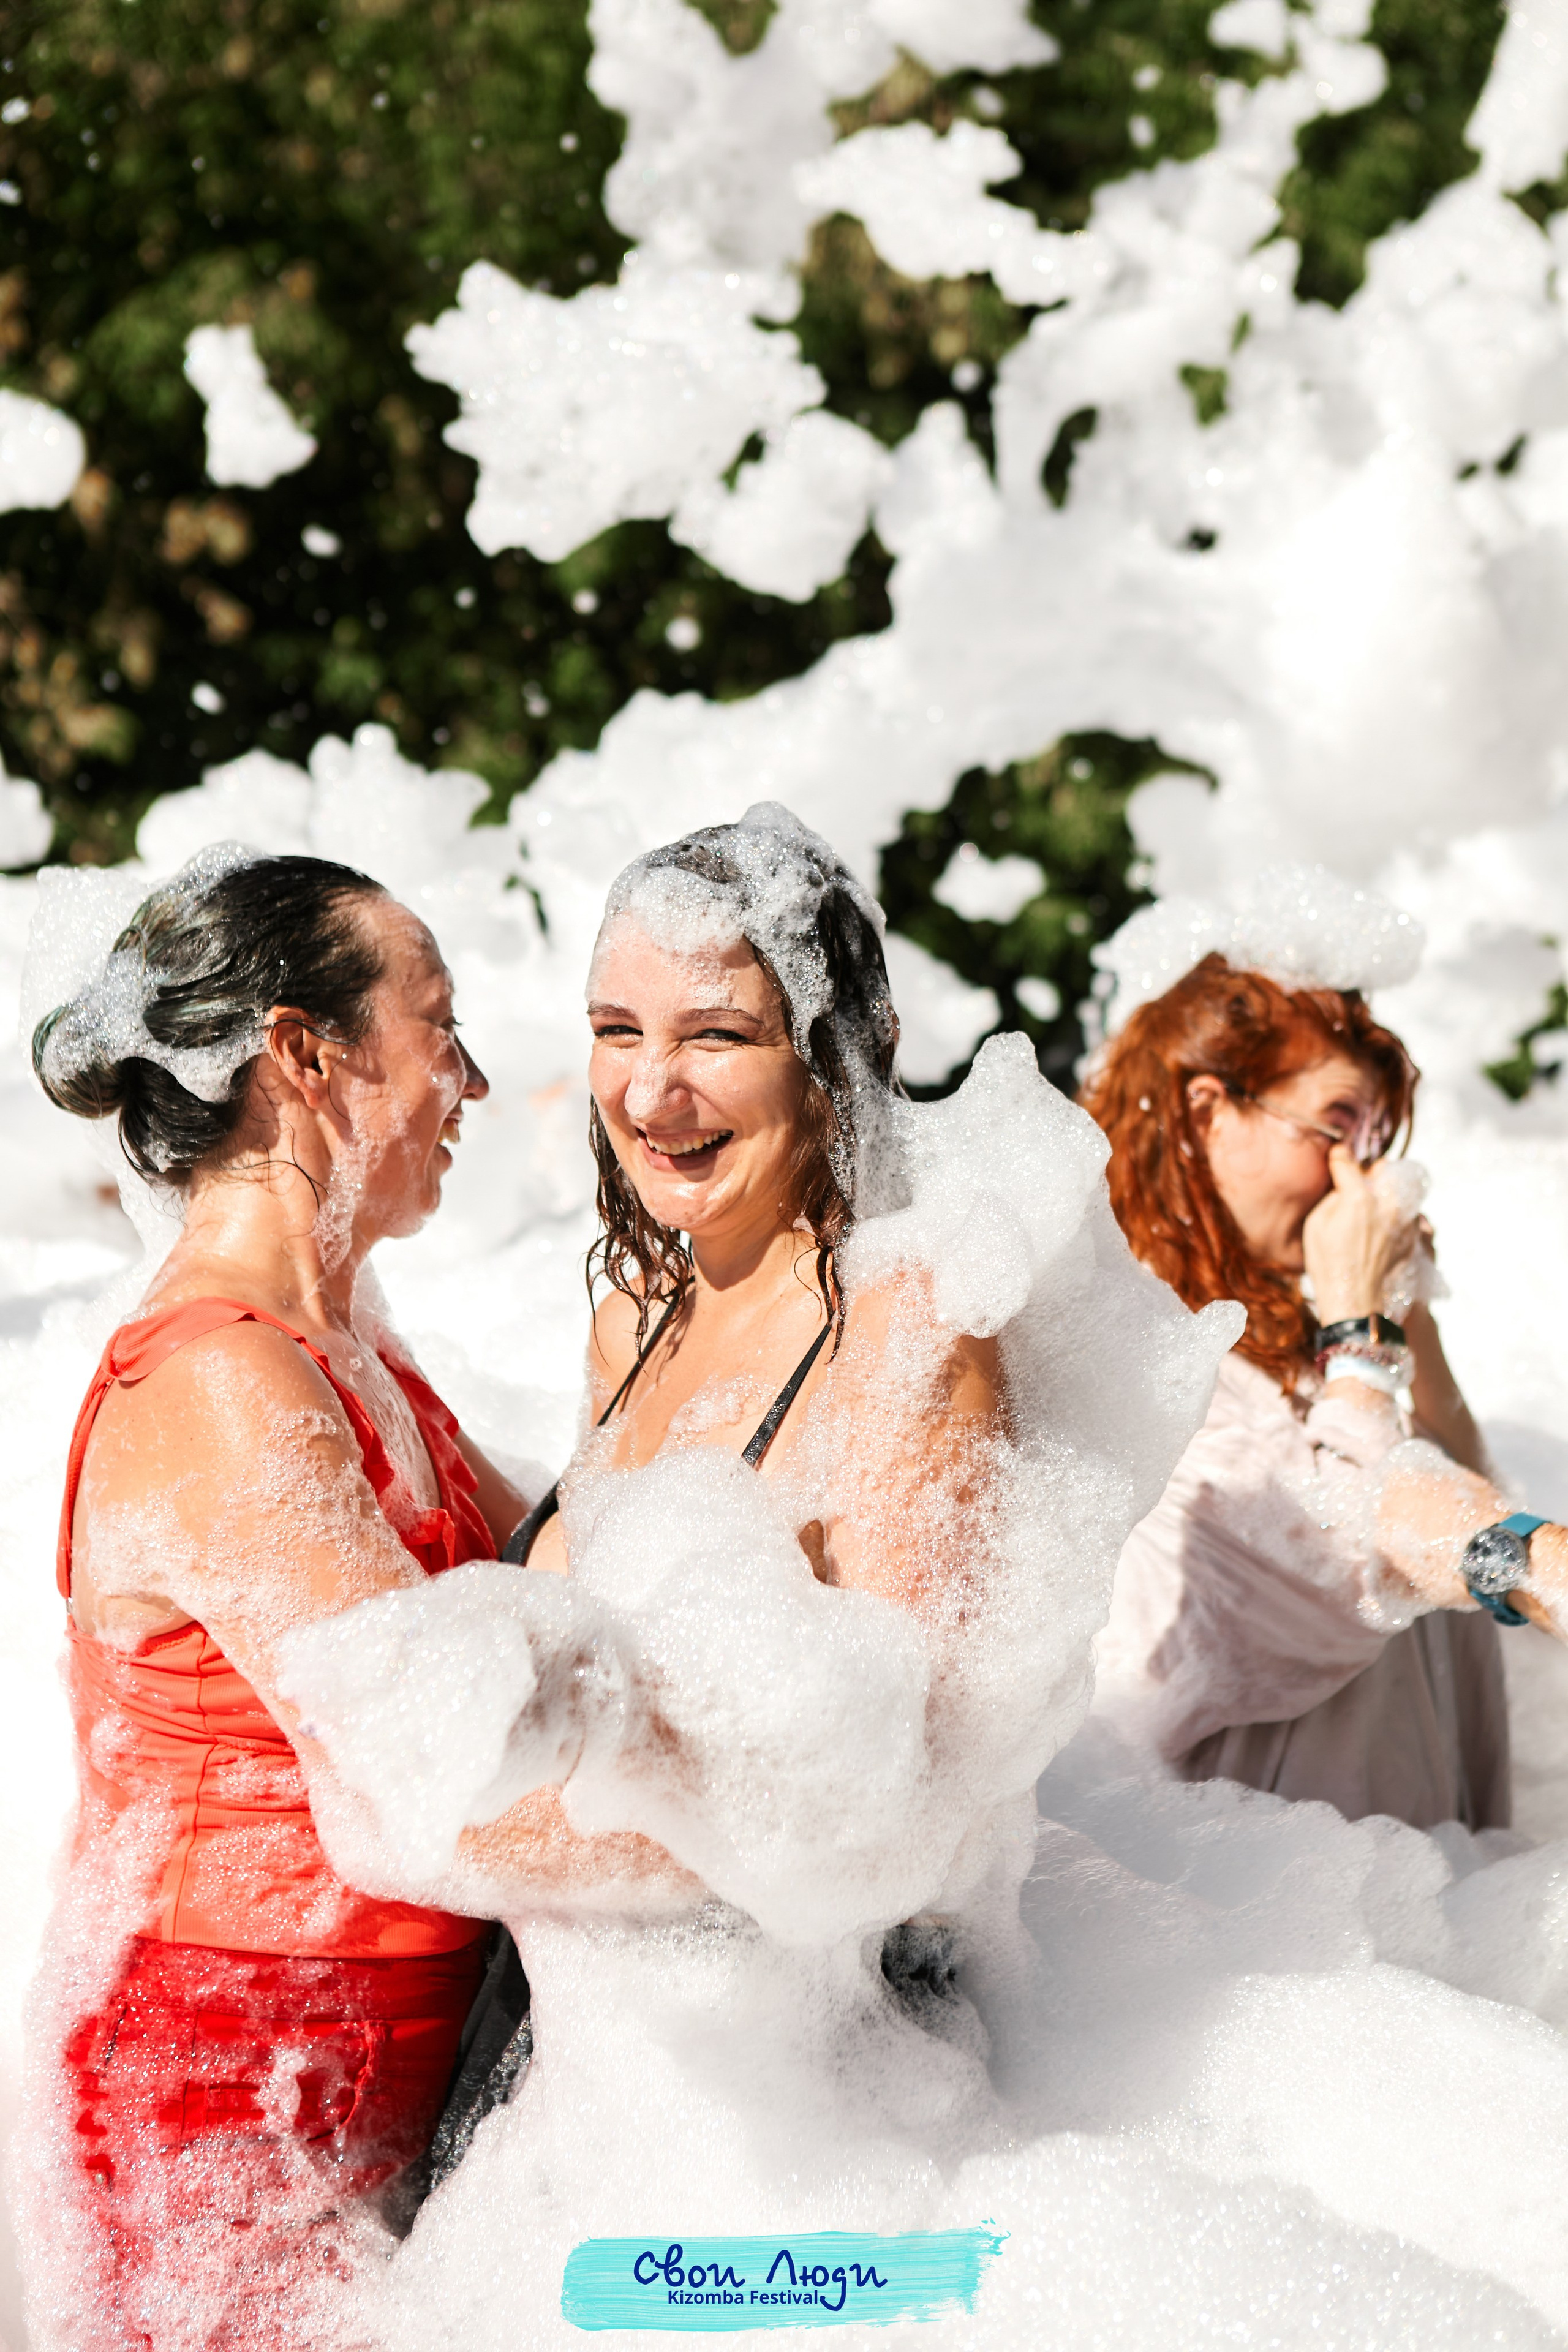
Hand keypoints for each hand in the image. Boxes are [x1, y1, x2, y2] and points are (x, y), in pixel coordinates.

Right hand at [1302, 1147, 1419, 1324]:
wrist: (1354, 1299)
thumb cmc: (1328, 1265)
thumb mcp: (1315, 1225)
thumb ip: (1332, 1196)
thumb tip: (1343, 1185)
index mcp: (1358, 1197)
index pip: (1347, 1162)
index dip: (1338, 1156)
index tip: (1336, 1154)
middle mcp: (1386, 1203)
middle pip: (1384, 1168)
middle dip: (1371, 1170)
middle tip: (1358, 1181)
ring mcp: (1403, 1219)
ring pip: (1402, 1188)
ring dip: (1387, 1190)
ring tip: (1373, 1203)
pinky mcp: (1411, 1235)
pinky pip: (1409, 1212)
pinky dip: (1397, 1212)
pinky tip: (1382, 1224)